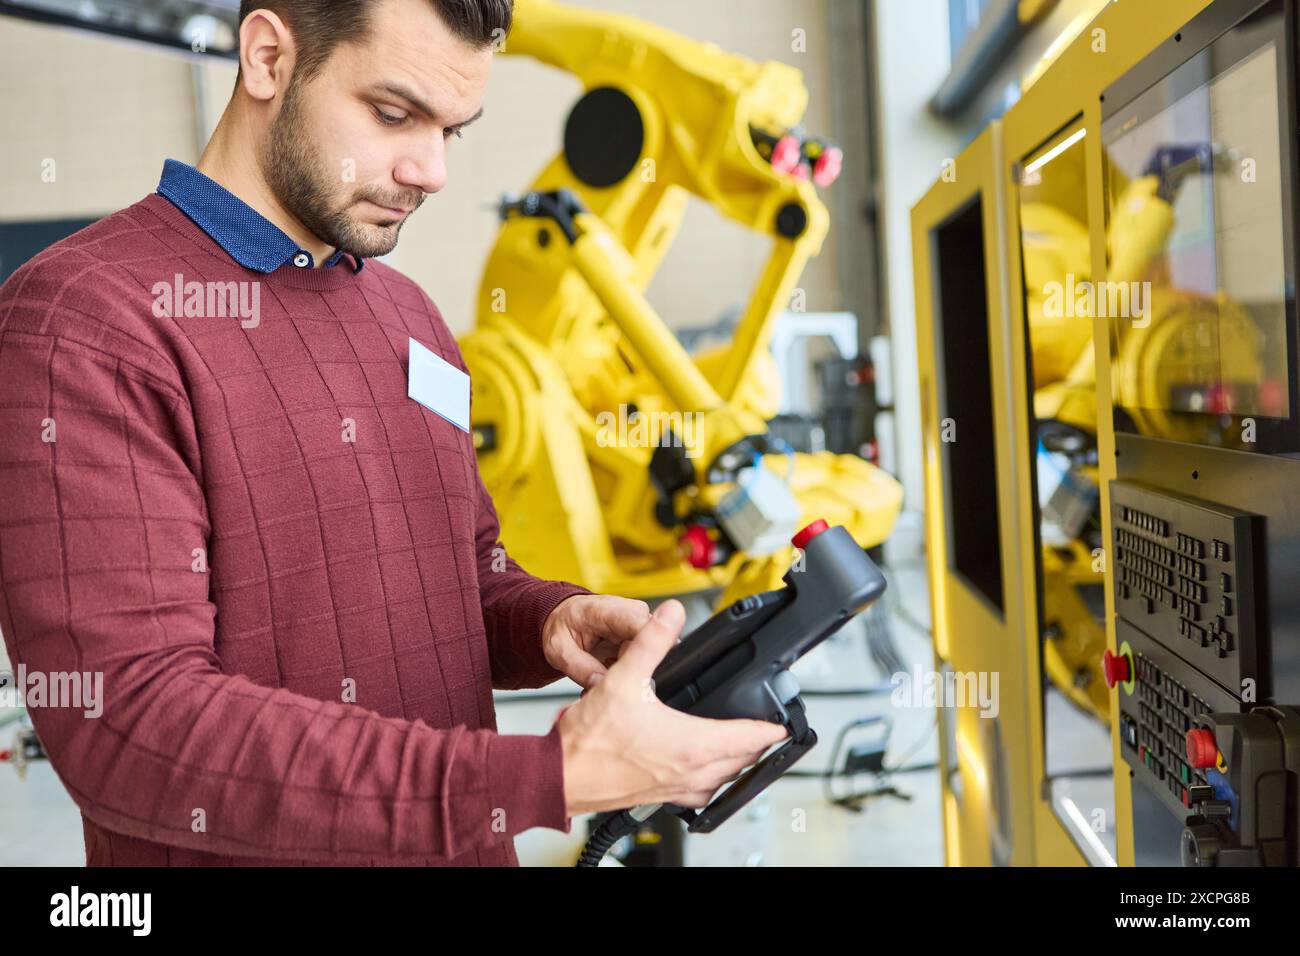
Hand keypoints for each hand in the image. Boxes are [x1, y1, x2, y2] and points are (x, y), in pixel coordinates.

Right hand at [556, 599, 789, 815]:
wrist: (560, 776)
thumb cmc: (590, 741)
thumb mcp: (624, 678)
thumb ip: (652, 642)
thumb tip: (671, 614)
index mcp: (693, 745)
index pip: (750, 738)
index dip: (772, 727)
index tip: (784, 722)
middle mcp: (692, 773)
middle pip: (743, 761)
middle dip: (756, 744)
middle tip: (765, 728)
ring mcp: (677, 789)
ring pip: (723, 780)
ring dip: (736, 763)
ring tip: (739, 746)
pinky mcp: (661, 797)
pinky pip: (699, 792)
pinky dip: (710, 779)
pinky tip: (699, 769)